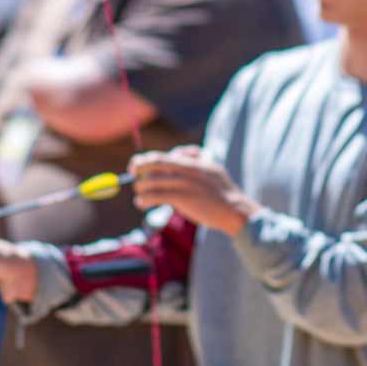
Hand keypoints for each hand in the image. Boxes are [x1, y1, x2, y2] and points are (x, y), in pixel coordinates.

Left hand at [129, 147, 255, 234]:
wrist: (234, 211)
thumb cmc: (221, 193)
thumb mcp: (211, 169)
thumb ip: (194, 159)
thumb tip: (174, 154)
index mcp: (193, 161)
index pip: (162, 156)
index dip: (145, 159)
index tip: (136, 165)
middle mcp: (187, 169)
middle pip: (155, 164)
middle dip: (138, 168)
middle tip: (132, 176)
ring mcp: (185, 184)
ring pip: (153, 181)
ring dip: (141, 188)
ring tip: (139, 197)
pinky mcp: (184, 199)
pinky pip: (158, 196)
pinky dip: (145, 199)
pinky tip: (142, 203)